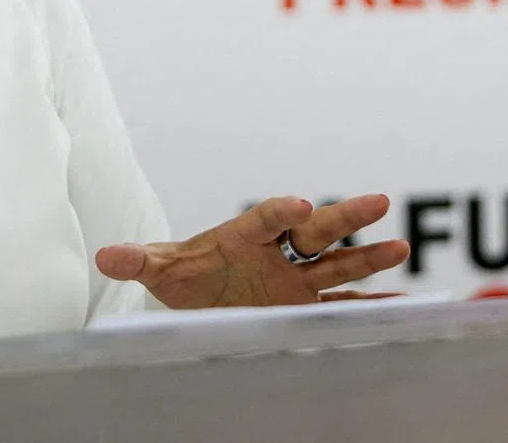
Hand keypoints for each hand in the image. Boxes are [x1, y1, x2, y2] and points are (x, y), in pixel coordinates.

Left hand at [95, 194, 408, 307]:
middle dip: (344, 216)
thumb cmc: (183, 276)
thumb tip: (106, 256)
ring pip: (336, 263)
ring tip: (400, 247)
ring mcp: (294, 278)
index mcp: (242, 234)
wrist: (200, 296)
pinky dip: (369, 304)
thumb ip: (139, 261)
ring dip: (367, 257)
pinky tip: (401, 305)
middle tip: (378, 200)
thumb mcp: (160, 271)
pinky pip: (341, 302)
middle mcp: (275, 251)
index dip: (279, 210)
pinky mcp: (303, 304)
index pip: (264, 217)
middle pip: (313, 230)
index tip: (296, 204)